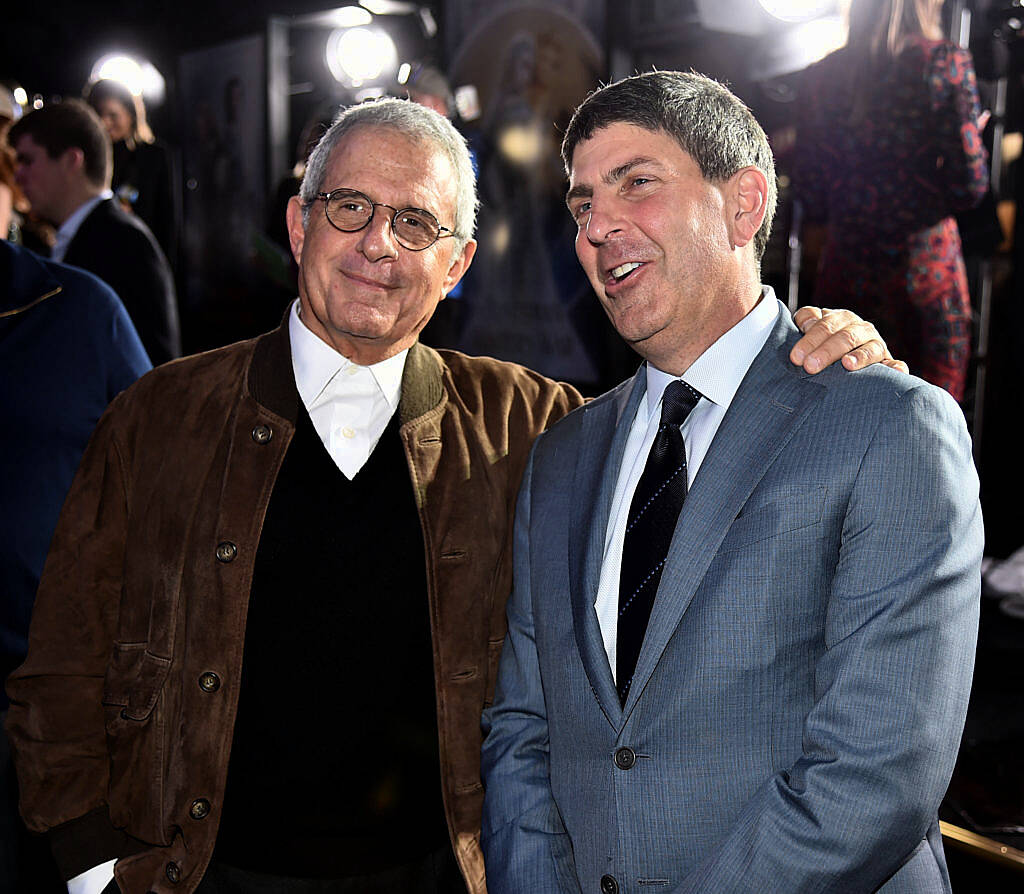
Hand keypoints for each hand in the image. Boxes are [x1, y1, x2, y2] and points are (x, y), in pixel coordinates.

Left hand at [789, 307, 908, 374]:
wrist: (847, 355)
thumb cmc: (823, 342)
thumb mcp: (813, 328)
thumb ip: (807, 320)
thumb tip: (806, 323)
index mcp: (842, 319)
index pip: (826, 325)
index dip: (810, 340)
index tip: (796, 357)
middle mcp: (861, 329)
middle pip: (845, 337)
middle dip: (826, 351)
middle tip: (810, 366)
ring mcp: (877, 345)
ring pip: (870, 349)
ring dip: (860, 356)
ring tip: (846, 364)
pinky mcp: (888, 362)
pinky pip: (894, 364)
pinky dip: (896, 367)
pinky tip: (895, 370)